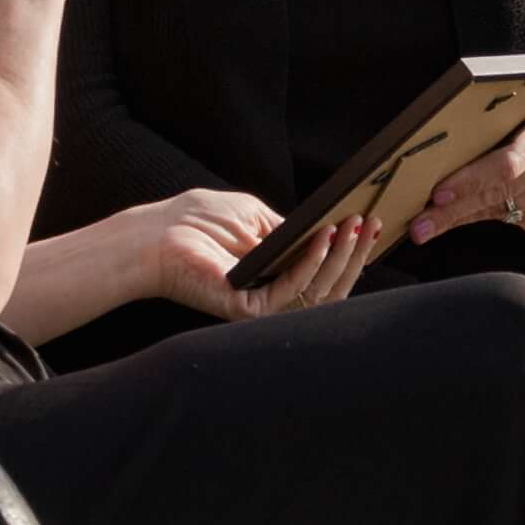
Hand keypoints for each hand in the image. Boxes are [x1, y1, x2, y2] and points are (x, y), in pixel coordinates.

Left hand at [138, 187, 375, 321]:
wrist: (154, 236)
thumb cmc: (196, 222)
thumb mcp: (252, 215)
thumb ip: (287, 227)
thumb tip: (325, 230)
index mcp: (274, 273)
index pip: (323, 271)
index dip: (349, 250)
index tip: (370, 222)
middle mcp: (271, 294)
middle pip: (330, 284)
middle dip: (354, 254)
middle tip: (370, 222)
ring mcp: (261, 304)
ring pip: (317, 291)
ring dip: (340, 258)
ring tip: (351, 226)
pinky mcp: (247, 308)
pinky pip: (291, 290)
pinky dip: (312, 263)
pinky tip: (322, 237)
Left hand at [408, 99, 524, 243]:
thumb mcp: (524, 111)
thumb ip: (494, 128)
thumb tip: (443, 152)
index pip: (505, 164)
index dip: (470, 181)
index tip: (438, 194)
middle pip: (499, 193)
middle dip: (454, 210)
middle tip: (421, 224)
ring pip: (500, 212)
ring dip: (461, 218)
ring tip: (427, 226)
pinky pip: (508, 220)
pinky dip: (479, 218)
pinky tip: (457, 218)